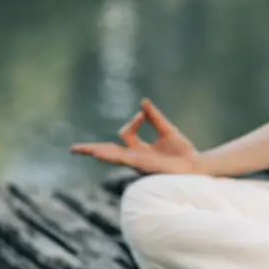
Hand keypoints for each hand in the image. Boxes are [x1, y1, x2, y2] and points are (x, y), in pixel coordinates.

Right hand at [70, 98, 199, 173]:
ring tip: (79, 150)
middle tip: (72, 149)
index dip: (133, 121)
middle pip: (108, 152)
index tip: (144, 114)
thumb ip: (154, 117)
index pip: (125, 134)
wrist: (196, 165)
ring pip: (112, 156)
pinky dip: (110, 156)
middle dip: (91, 150)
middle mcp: (136, 158)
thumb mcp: (167, 130)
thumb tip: (143, 102)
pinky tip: (99, 154)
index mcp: (140, 150)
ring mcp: (138, 162)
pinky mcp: (143, 165)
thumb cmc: (183, 152)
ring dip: (97, 152)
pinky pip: (124, 159)